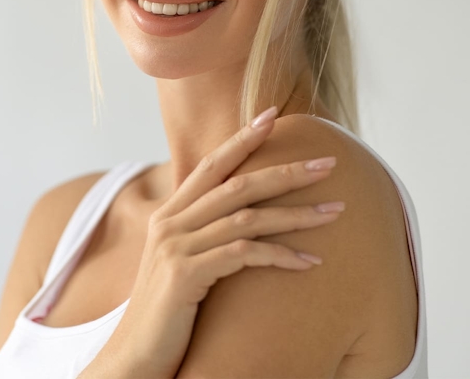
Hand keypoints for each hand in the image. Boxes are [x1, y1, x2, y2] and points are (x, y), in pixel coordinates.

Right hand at [79, 107, 345, 378]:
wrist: (133, 357)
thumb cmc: (165, 314)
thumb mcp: (180, 265)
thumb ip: (201, 236)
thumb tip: (238, 220)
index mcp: (168, 215)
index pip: (210, 165)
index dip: (242, 139)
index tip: (273, 116)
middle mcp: (170, 223)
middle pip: (236, 183)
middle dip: (286, 169)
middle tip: (328, 161)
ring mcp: (176, 247)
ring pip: (247, 216)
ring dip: (297, 212)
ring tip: (336, 210)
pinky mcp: (185, 274)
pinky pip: (244, 254)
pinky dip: (281, 255)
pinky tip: (310, 261)